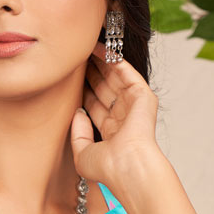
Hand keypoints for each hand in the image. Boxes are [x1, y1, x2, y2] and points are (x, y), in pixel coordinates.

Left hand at [70, 40, 163, 190]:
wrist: (126, 166)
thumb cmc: (107, 167)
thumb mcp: (82, 152)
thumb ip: (77, 133)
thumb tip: (78, 111)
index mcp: (111, 132)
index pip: (95, 105)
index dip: (83, 89)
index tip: (70, 77)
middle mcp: (123, 117)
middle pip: (104, 88)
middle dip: (91, 72)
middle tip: (76, 57)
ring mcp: (134, 106)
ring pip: (115, 78)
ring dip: (101, 62)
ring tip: (85, 47)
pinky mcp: (143, 96)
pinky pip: (126, 72)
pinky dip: (114, 59)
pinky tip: (100, 48)